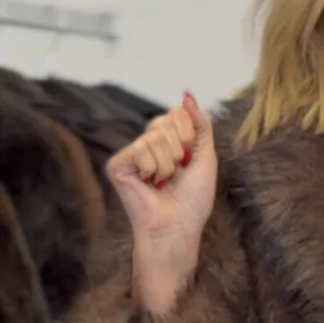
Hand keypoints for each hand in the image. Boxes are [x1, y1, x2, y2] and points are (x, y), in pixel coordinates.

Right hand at [106, 92, 217, 313]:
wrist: (178, 227)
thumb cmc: (193, 200)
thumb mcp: (205, 157)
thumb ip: (200, 124)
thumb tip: (186, 94)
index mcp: (168, 143)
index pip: (177, 114)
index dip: (189, 136)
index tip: (188, 161)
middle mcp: (147, 145)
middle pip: (166, 120)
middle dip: (179, 149)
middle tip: (175, 174)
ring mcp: (131, 155)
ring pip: (154, 136)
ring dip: (167, 164)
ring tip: (163, 183)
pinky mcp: (118, 165)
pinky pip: (140, 149)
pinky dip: (152, 169)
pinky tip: (149, 185)